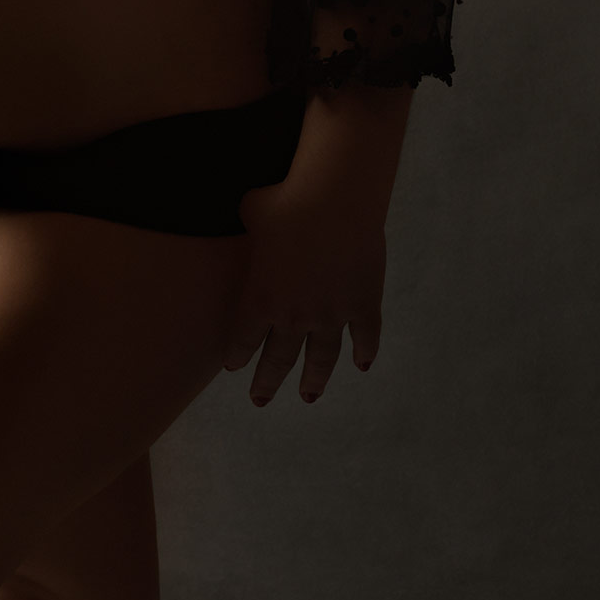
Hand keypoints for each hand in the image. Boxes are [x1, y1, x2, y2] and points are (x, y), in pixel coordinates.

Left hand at [221, 180, 385, 404]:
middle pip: (279, 359)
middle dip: (267, 382)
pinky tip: (362, 364)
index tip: (234, 369)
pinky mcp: (363, 305)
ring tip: (309, 395)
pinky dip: (365, 352)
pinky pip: (365, 337)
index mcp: (261, 298)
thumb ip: (248, 220)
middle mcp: (295, 316)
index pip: (245, 337)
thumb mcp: (252, 209)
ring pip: (321, 358)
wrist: (334, 199)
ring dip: (314, 379)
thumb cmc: (286, 199)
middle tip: (259, 400)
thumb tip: (249, 210)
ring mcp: (332, 315)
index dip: (238, 354)